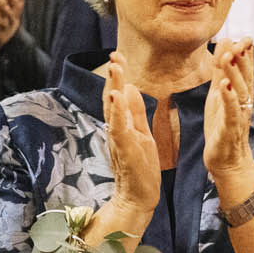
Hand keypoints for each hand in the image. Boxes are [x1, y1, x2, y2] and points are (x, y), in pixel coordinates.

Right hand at [103, 53, 161, 218]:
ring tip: (114, 68)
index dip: (118, 75)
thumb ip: (135, 112)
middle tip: (115, 55)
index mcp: (122, 124)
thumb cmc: (140, 169)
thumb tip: (130, 88)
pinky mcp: (123, 148)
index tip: (118, 55)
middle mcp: (116, 129)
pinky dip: (117, 111)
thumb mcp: (141, 133)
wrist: (138, 197)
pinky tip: (117, 96)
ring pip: (113, 109)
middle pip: (112, 97)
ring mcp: (118, 138)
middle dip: (114, 75)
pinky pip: (118, 127)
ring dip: (113, 86)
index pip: (118, 94)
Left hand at [203, 38, 253, 183]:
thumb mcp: (218, 95)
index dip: (246, 55)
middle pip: (245, 78)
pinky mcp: (230, 129)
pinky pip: (231, 112)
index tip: (246, 36)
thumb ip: (221, 72)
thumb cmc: (222, 127)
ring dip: (234, 73)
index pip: (245, 71)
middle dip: (243, 59)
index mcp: (240, 95)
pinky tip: (224, 86)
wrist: (227, 161)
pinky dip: (228, 99)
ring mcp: (238, 116)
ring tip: (228, 56)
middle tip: (241, 41)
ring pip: (238, 92)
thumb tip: (225, 47)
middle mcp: (243, 103)